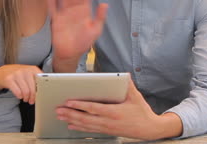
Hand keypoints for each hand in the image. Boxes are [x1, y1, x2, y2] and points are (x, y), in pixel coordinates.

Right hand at [0, 64, 41, 104]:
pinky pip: (17, 92)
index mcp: (33, 68)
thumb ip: (36, 80)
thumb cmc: (18, 74)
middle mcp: (25, 70)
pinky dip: (19, 96)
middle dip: (33, 97)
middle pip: (33, 88)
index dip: (41, 90)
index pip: (41, 81)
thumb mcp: (28, 73)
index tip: (41, 96)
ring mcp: (16, 74)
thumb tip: (43, 91)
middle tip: (32, 101)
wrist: (2, 72)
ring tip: (26, 99)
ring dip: (26, 98)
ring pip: (25, 91)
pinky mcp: (9, 79)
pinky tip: (19, 96)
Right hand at [46, 0, 107, 71]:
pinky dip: (52, 4)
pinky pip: (53, 11)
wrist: (71, 54)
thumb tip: (105, 5)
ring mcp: (65, 15)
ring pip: (66, 0)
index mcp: (84, 12)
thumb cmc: (83, 42)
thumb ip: (100, 17)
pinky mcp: (56, 21)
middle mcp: (74, 11)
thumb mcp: (95, 30)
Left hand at [55, 77, 182, 139]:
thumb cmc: (141, 112)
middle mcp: (108, 121)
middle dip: (70, 114)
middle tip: (58, 110)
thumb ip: (127, 85)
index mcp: (114, 112)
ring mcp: (106, 128)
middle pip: (85, 118)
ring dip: (71, 120)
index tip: (69, 102)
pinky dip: (79, 127)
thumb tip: (123, 75)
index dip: (80, 105)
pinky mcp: (106, 131)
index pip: (93, 108)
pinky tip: (71, 125)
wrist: (148, 129)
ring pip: (85, 125)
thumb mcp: (136, 96)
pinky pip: (90, 130)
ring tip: (60, 116)